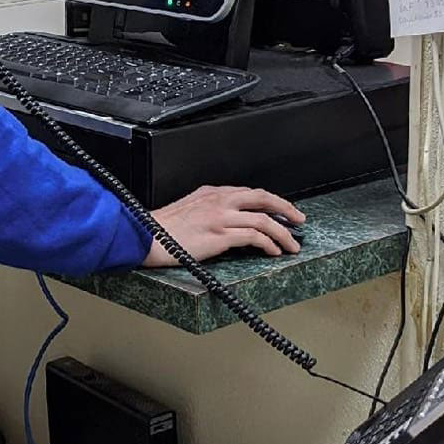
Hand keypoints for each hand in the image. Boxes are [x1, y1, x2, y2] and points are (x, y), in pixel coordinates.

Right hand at [142, 186, 305, 268]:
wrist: (144, 235)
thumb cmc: (160, 228)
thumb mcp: (187, 208)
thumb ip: (208, 209)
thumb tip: (227, 222)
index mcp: (211, 192)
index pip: (250, 192)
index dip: (271, 201)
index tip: (283, 210)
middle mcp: (219, 200)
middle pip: (263, 198)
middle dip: (286, 209)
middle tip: (299, 220)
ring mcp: (220, 217)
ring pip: (264, 219)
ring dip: (283, 233)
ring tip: (291, 245)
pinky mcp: (220, 234)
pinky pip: (254, 236)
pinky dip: (269, 243)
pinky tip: (273, 251)